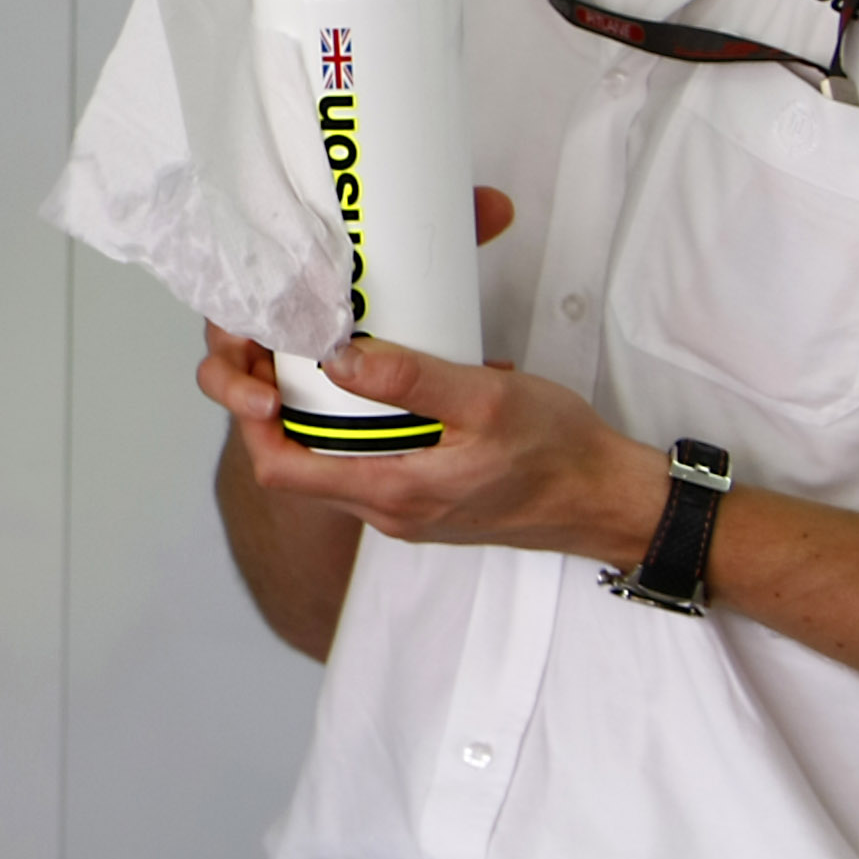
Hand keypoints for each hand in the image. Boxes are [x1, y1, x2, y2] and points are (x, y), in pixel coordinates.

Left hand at [198, 189, 656, 562]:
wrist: (610, 500)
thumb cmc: (560, 454)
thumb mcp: (489, 401)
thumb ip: (412, 380)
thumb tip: (337, 358)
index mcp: (392, 492)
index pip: (278, 470)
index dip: (248, 418)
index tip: (256, 365)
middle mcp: (387, 510)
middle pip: (294, 463)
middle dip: (273, 407)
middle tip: (280, 347)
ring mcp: (405, 507)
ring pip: (328, 461)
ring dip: (314, 413)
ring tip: (318, 352)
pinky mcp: (424, 496)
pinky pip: (367, 460)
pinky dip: (356, 423)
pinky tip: (375, 379)